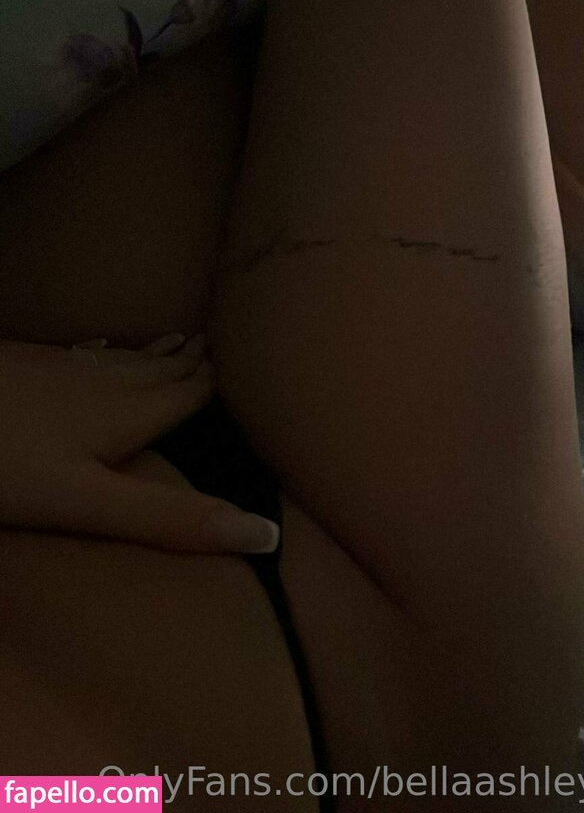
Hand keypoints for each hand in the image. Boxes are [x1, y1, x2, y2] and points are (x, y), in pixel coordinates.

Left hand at [0, 334, 278, 553]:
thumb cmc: (5, 463)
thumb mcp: (89, 503)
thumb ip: (170, 519)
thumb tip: (266, 534)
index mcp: (127, 415)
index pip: (190, 393)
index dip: (220, 383)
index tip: (254, 367)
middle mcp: (104, 381)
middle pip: (161, 371)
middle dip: (194, 363)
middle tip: (223, 347)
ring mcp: (62, 367)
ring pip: (125, 359)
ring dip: (157, 353)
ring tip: (181, 341)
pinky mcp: (26, 362)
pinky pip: (84, 353)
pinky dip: (107, 351)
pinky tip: (100, 346)